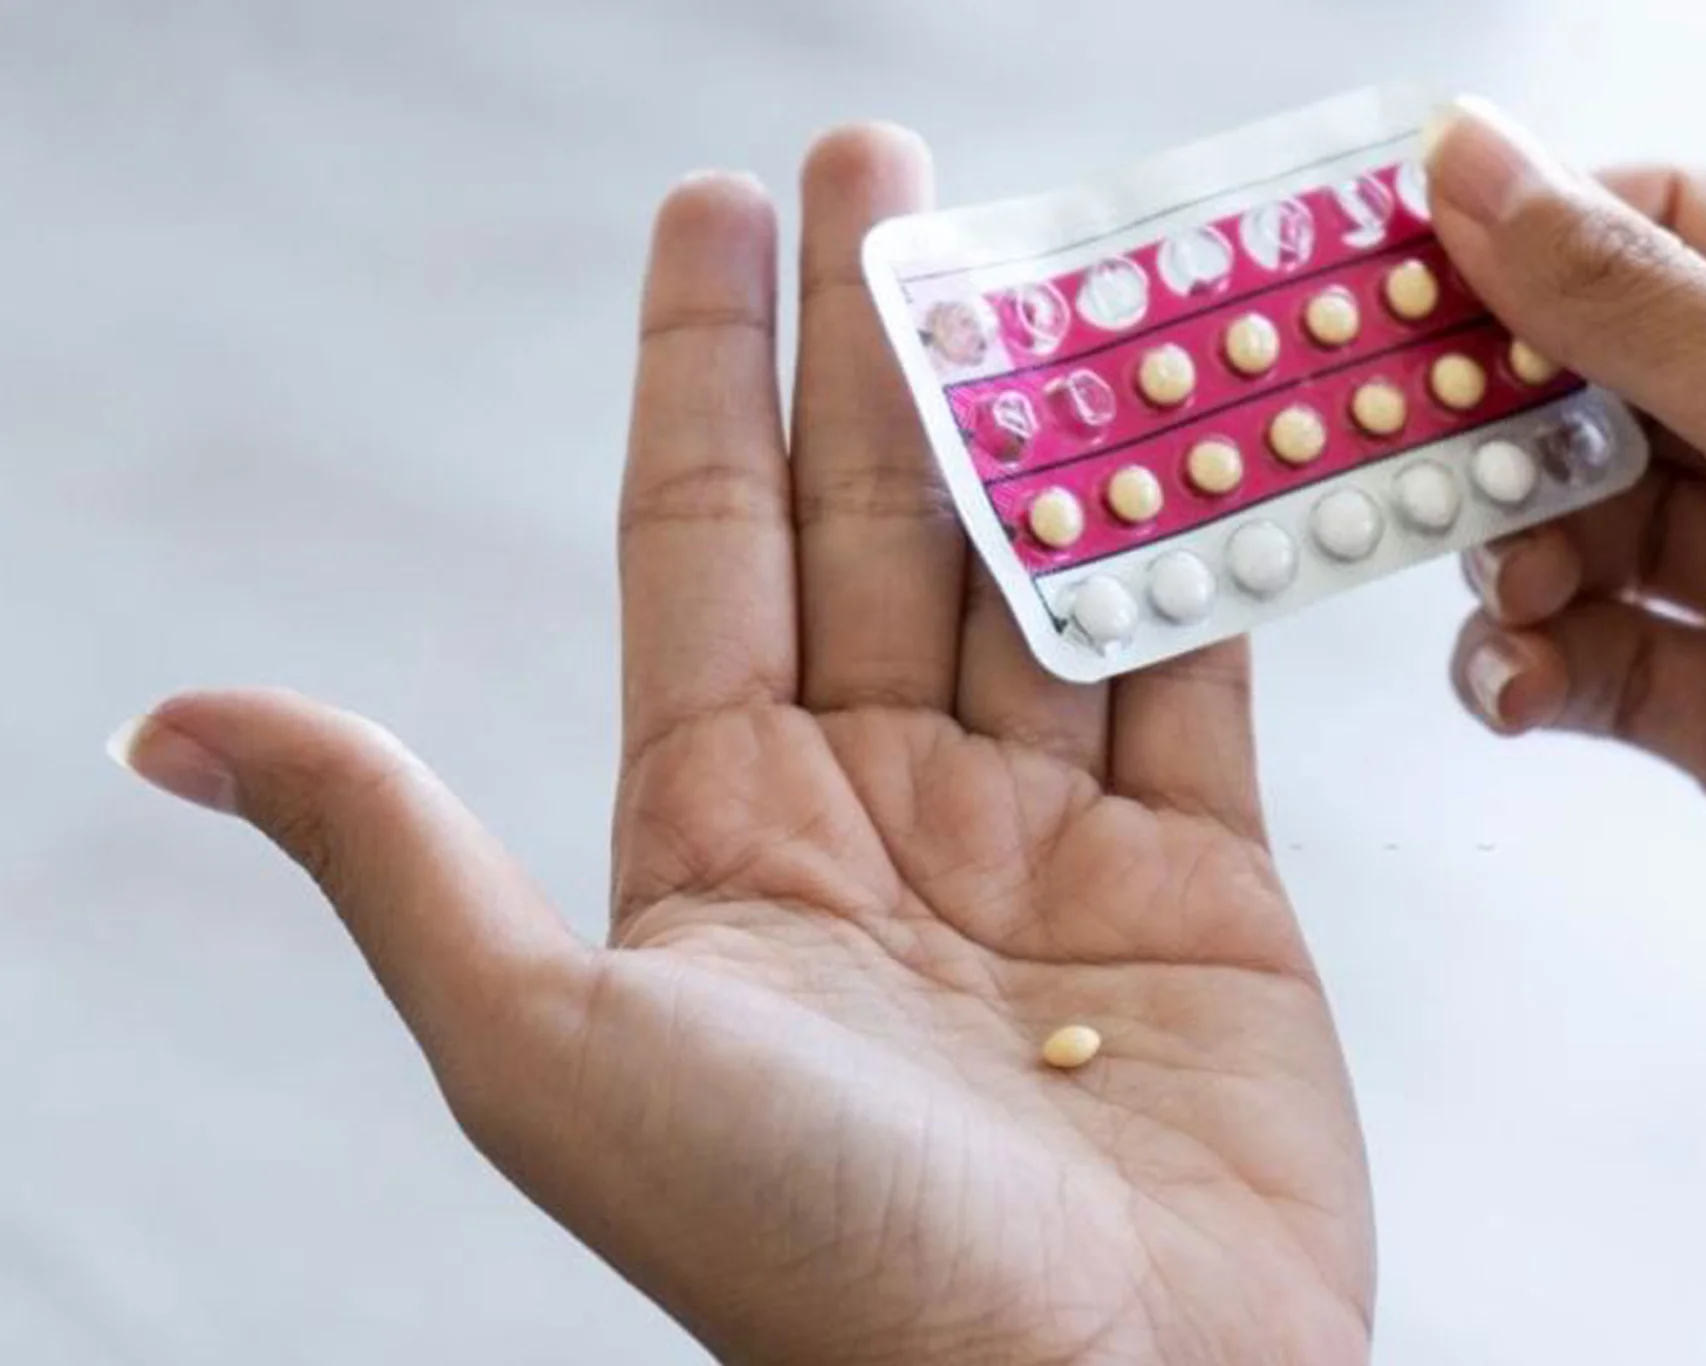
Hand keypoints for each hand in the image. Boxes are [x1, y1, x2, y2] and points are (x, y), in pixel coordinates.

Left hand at [109, 129, 1370, 1365]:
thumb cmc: (813, 1264)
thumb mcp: (555, 1054)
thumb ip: (403, 858)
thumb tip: (180, 720)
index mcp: (725, 836)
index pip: (708, 545)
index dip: (706, 370)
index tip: (721, 203)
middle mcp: (884, 816)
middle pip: (880, 522)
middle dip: (881, 339)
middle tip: (887, 160)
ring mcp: (1050, 842)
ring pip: (1045, 570)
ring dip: (1051, 409)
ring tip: (1056, 249)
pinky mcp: (1209, 879)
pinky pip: (1199, 668)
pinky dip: (1205, 544)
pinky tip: (1201, 425)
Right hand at [1424, 100, 1705, 1149]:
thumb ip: (1638, 302)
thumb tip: (1480, 164)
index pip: (1665, 229)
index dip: (1520, 242)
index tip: (1386, 284)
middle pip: (1605, 383)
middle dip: (1498, 422)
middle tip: (1399, 462)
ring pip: (1587, 532)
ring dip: (1514, 559)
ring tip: (1515, 601)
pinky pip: (1603, 662)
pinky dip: (1537, 668)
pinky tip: (1521, 689)